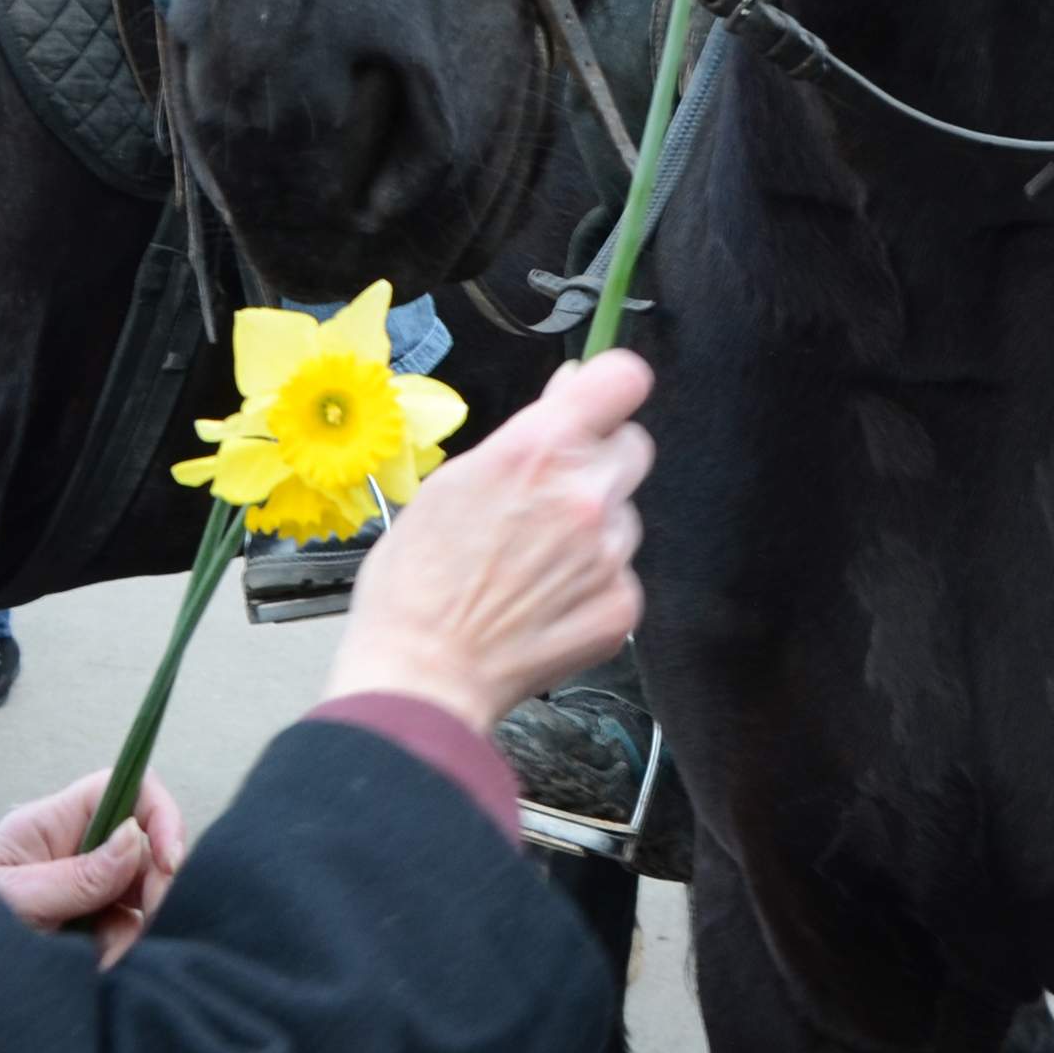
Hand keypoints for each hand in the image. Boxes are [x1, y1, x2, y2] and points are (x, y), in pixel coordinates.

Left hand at [0, 767, 189, 967]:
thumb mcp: (16, 901)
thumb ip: (76, 876)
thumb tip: (134, 838)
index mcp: (48, 824)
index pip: (118, 787)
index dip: (156, 814)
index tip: (170, 862)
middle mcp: (73, 848)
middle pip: (141, 843)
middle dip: (153, 883)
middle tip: (145, 922)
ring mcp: (85, 887)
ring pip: (141, 891)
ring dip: (133, 926)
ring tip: (100, 957)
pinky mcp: (92, 924)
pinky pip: (129, 926)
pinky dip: (123, 948)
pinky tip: (97, 966)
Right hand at [324, 351, 652, 736]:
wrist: (423, 673)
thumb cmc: (419, 581)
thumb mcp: (452, 482)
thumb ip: (523, 437)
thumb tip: (568, 396)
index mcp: (537, 450)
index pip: (623, 379)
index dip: (610, 387)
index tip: (598, 401)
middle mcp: (585, 495)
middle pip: (634, 446)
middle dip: (600, 461)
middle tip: (553, 494)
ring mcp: (610, 554)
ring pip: (626, 516)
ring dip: (594, 529)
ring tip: (534, 564)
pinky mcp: (622, 605)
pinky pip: (622, 573)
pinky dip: (593, 584)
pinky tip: (545, 602)